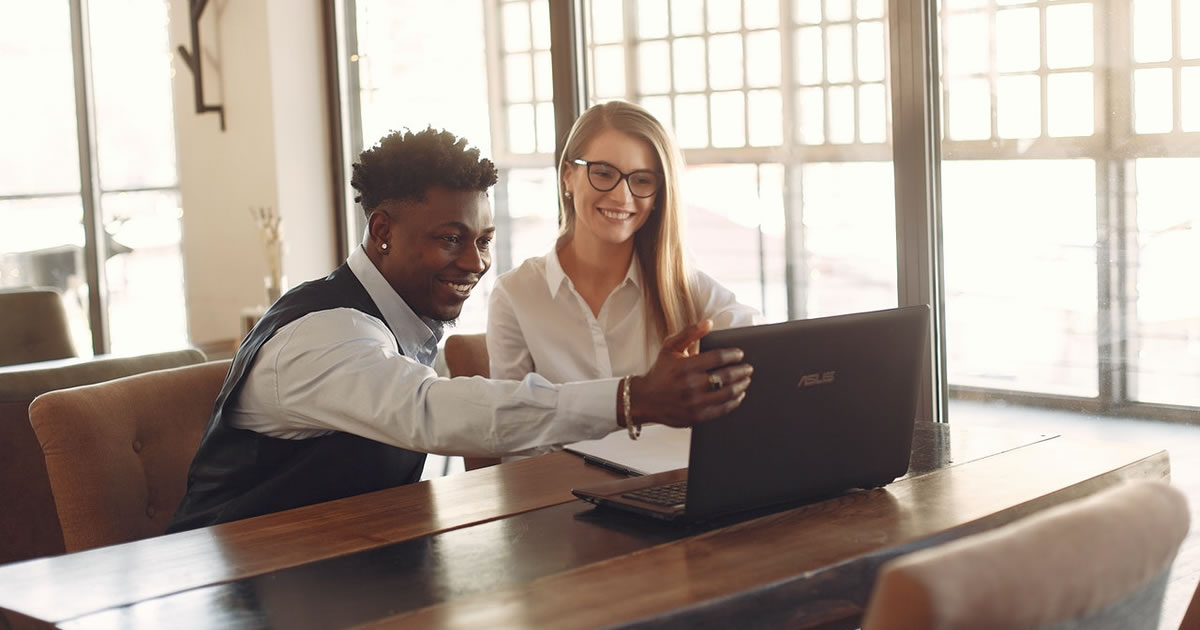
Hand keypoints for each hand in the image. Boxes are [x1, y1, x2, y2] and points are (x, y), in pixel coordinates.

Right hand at [626, 320, 752, 427]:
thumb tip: (708, 322)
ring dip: (741, 385)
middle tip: (748, 368)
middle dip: (742, 371)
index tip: (740, 354)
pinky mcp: (696, 417)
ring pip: (727, 393)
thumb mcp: (670, 347)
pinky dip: (734, 402)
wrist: (645, 399)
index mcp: (685, 366)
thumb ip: (689, 333)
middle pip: (726, 376)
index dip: (733, 355)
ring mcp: (694, 403)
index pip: (717, 358)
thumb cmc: (661, 371)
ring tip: (746, 380)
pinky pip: (722, 410)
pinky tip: (738, 395)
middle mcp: (690, 385)